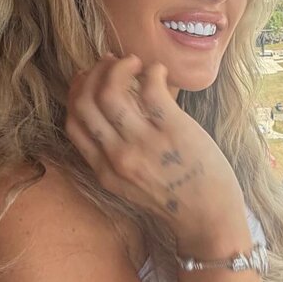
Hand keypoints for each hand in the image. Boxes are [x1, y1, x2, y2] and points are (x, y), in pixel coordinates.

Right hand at [65, 52, 245, 240]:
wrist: (209, 219)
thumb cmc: (176, 198)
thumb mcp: (132, 184)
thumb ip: (118, 153)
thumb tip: (117, 107)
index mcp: (104, 171)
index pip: (73, 123)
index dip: (77, 93)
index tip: (90, 79)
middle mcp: (118, 157)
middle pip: (84, 103)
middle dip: (93, 74)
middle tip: (111, 63)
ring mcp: (144, 144)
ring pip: (110, 92)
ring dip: (118, 67)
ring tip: (133, 62)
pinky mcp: (173, 131)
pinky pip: (151, 88)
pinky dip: (151, 71)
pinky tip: (159, 72)